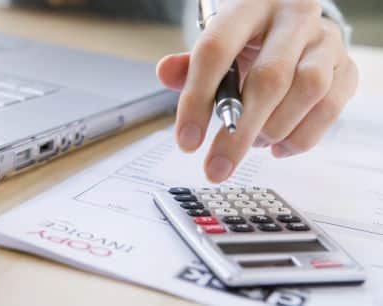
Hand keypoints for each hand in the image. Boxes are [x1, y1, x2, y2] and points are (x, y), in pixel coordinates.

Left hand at [156, 0, 357, 182]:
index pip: (217, 50)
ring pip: (306, 92)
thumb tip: (165, 72)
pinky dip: (300, 138)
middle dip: (237, 133)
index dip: (197, 99)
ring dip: (273, 130)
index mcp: (250, 7)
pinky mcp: (347, 68)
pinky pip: (329, 110)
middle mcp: (293, 18)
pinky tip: (277, 145)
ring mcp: (325, 42)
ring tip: (253, 141)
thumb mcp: (218, 45)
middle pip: (267, 79)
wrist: (296, 28)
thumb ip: (191, 64)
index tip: (187, 141)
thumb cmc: (250, 42)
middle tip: (217, 167)